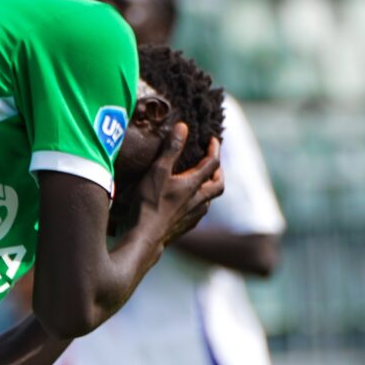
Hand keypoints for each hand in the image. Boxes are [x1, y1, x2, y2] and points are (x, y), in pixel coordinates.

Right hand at [135, 123, 222, 245]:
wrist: (145, 237)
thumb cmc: (150, 203)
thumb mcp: (158, 171)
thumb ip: (171, 149)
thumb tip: (183, 126)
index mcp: (193, 184)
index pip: (212, 163)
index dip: (214, 149)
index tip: (212, 139)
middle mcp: (198, 200)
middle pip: (218, 185)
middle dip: (218, 172)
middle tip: (213, 164)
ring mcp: (192, 215)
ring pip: (208, 200)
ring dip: (208, 189)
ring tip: (201, 184)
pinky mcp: (184, 227)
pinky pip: (198, 213)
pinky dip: (197, 205)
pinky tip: (188, 206)